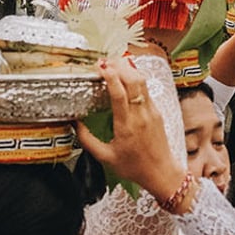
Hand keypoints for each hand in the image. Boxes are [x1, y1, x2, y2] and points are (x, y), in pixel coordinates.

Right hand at [77, 58, 184, 202]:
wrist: (161, 173)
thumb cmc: (133, 167)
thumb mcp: (105, 157)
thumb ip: (87, 140)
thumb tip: (73, 123)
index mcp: (126, 126)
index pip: (120, 94)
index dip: (111, 76)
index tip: (100, 66)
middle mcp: (140, 115)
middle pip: (133, 80)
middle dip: (119, 66)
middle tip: (104, 61)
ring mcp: (151, 111)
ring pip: (142, 81)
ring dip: (128, 69)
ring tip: (113, 64)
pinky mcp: (157, 111)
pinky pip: (146, 89)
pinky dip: (136, 78)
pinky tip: (126, 76)